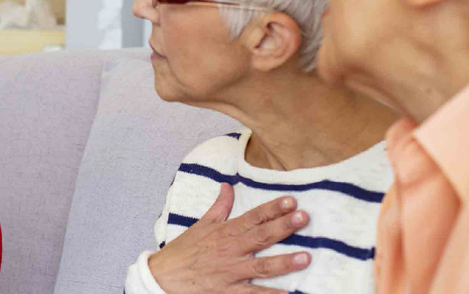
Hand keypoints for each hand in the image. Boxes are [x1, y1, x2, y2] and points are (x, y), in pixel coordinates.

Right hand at [148, 184, 311, 293]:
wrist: (162, 277)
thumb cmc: (184, 251)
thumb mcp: (201, 225)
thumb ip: (219, 206)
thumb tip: (228, 186)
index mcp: (225, 232)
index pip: (253, 216)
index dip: (272, 209)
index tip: (292, 201)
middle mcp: (230, 250)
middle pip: (261, 237)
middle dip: (283, 227)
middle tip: (304, 218)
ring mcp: (230, 272)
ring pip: (261, 266)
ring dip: (284, 262)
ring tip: (306, 257)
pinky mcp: (227, 291)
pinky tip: (287, 293)